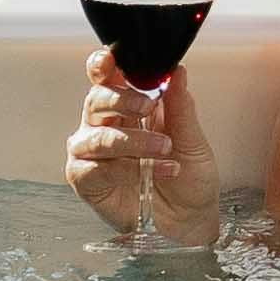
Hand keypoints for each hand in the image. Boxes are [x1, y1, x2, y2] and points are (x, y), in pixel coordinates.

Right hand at [68, 52, 215, 239]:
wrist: (190, 221)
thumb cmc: (189, 179)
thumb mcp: (192, 139)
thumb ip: (180, 106)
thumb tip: (178, 71)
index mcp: (128, 108)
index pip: (107, 78)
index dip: (103, 65)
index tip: (111, 59)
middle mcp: (105, 125)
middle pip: (96, 99)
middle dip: (122, 98)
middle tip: (149, 105)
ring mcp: (93, 153)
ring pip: (97, 134)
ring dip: (132, 140)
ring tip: (164, 149)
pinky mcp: (87, 180)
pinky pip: (92, 167)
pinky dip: (123, 168)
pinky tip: (149, 172)